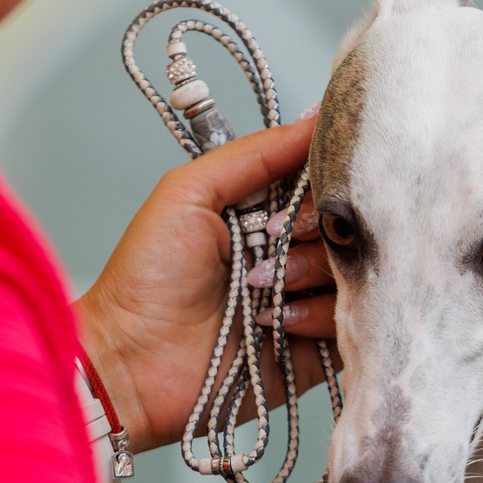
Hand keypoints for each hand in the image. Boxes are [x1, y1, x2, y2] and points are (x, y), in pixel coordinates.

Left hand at [75, 115, 337, 453]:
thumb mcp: (190, 192)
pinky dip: (320, 317)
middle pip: (345, 225)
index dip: (325, 180)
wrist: (130, 363)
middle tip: (275, 241)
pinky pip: (351, 323)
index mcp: (262, 212)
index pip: (322, 182)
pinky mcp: (314, 349)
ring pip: (353, 272)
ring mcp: (303, 300)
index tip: (312, 187)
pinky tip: (278, 323)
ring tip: (264, 291)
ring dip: (311, 275)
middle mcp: (288, 253)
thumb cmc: (146, 277)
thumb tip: (316, 118)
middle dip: (316, 229)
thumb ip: (255, 153)